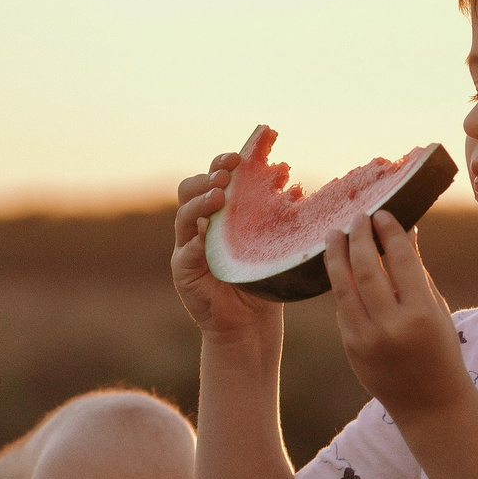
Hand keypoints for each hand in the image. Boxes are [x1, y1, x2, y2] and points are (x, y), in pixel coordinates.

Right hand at [171, 152, 284, 343]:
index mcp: (219, 213)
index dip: (220, 164)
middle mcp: (199, 225)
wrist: (251, 322)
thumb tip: (294, 184)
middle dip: (206, 178)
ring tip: (219, 197)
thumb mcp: (272, 242)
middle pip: (190, 190)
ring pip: (183, 216)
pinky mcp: (183, 270)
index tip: (237, 156)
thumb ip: (277, 215)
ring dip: (200, 203)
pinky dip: (195, 242)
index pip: (212, 179)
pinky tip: (206, 237)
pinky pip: (184, 252)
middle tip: (225, 176)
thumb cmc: (262, 278)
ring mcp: (187, 247)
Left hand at [326, 211, 471, 419]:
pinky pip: (341, 308)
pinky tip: (338, 267)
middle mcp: (392, 326)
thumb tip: (405, 230)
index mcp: (421, 313)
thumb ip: (416, 271)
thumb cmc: (441, 350)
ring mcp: (367, 339)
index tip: (382, 214)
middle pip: (365, 268)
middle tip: (356, 217)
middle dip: (358, 237)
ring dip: (336, 255)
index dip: (388, 232)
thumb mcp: (436, 309)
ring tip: (334, 234)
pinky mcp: (351, 349)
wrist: (430, 404)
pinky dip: (340, 284)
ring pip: (343, 287)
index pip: (400, 260)